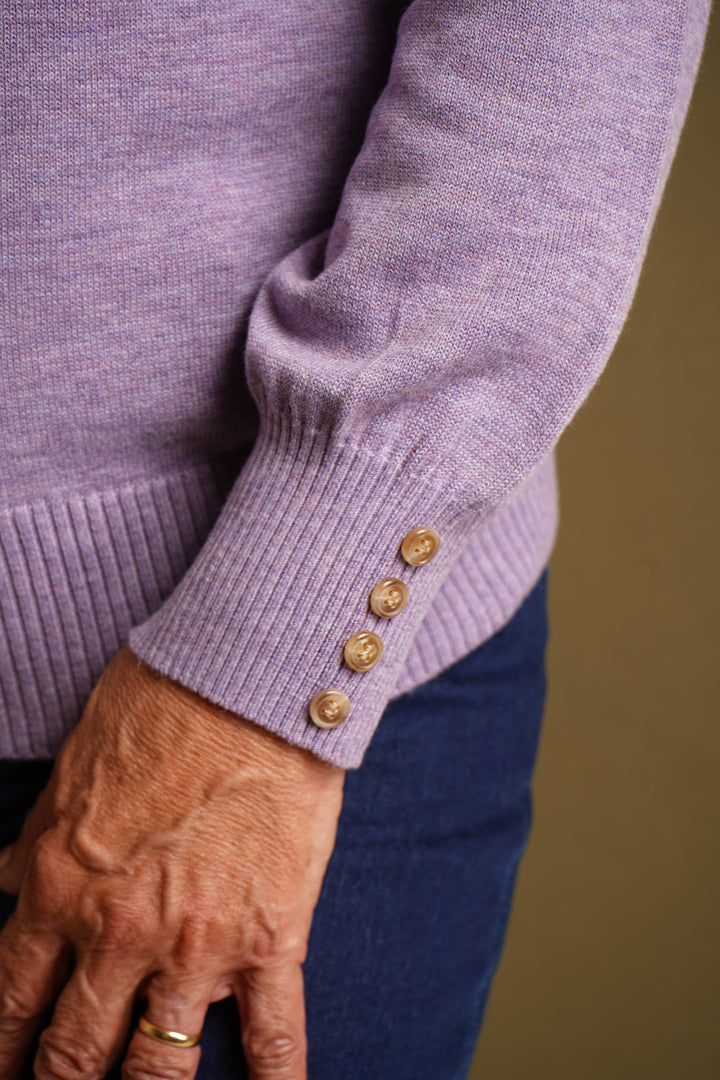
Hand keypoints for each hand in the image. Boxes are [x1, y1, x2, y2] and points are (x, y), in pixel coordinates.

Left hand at [0, 645, 344, 1079]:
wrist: (250, 682)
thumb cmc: (160, 708)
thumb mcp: (73, 776)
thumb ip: (36, 843)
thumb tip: (3, 876)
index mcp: (60, 889)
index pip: (9, 1004)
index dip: (0, 1052)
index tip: (4, 1069)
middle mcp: (119, 934)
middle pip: (71, 1055)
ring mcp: (198, 946)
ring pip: (156, 1069)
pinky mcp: (271, 939)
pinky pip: (273, 1036)